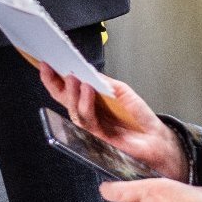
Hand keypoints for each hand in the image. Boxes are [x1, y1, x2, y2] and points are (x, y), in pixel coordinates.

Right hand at [38, 63, 185, 179]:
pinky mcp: (100, 136)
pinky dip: (87, 103)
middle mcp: (88, 115)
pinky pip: (89, 120)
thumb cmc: (140, 118)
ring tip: (74, 77)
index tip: (45, 63)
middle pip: (64, 100)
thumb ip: (104, 82)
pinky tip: (88, 90)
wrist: (156, 139)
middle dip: (54, 83)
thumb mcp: (121, 92)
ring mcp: (92, 126)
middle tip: (51, 67)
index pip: (66, 90)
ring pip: (74, 110)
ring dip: (72, 92)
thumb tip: (88, 70)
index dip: (53, 79)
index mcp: (90, 103)